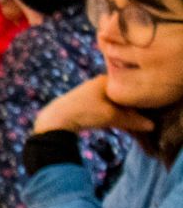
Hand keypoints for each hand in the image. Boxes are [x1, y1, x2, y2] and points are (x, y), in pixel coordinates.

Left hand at [32, 74, 156, 137]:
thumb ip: (133, 120)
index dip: (139, 101)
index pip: (129, 88)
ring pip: (113, 104)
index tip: (146, 113)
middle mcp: (98, 84)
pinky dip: (111, 116)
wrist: (56, 119)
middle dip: (130, 110)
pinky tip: (114, 125)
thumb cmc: (85, 113)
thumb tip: (151, 125)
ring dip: (121, 115)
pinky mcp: (85, 103)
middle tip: (138, 122)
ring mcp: (90, 93)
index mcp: (105, 80)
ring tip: (128, 126)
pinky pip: (104, 109)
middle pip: (121, 97)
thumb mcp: (112, 117)